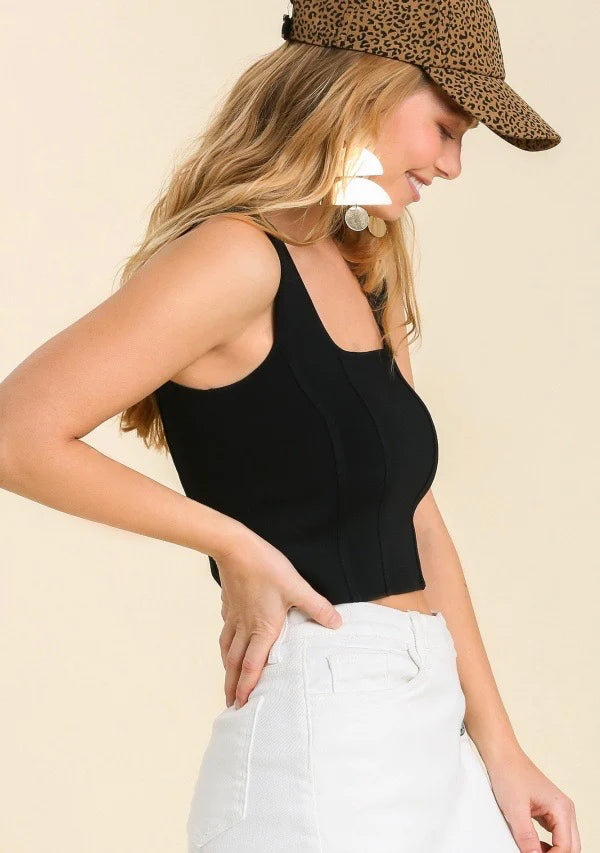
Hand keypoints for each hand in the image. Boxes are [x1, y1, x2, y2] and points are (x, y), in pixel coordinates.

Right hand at [212, 528, 342, 709]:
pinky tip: (229, 642)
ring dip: (227, 668)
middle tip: (230, 705)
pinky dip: (226, 643)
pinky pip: (226, 630)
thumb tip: (337, 623)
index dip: (247, 687)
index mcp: (263, 628)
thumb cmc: (266, 568)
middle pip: (235, 664)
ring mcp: (234, 616)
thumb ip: (316, 607)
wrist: (235, 548)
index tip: (242, 706)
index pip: (253, 665)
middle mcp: (246, 627)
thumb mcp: (297, 587)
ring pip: (227, 649)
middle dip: (232, 686)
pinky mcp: (229, 605)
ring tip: (227, 680)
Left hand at [485, 746, 580, 851]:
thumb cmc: (508, 773)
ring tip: (530, 851)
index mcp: (562, 809)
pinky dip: (546, 844)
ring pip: (563, 841)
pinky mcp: (547, 809)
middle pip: (570, 846)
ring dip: (551, 851)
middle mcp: (564, 810)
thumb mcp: (515, 810)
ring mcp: (557, 809)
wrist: (500, 754)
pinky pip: (554, 834)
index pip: (566, 847)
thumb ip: (526, 838)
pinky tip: (531, 845)